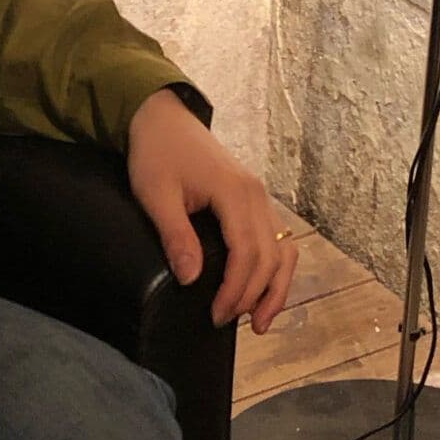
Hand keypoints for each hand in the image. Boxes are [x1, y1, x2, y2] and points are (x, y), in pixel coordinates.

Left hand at [126, 87, 298, 332]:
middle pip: (270, 255)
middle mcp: (256, 195)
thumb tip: (192, 280)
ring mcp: (259, 196)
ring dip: (275, 287)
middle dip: (253, 295)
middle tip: (226, 323)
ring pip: (283, 249)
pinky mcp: (255, 199)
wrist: (163, 116)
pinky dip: (275, 268)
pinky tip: (263, 290)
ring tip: (259, 322)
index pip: (247, 252)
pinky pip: (277, 238)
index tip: (217, 315)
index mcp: (234, 192)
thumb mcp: (156, 194)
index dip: (236, 289)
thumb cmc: (156, 153)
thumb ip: (176, 234)